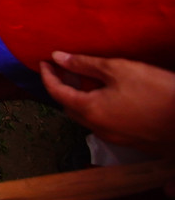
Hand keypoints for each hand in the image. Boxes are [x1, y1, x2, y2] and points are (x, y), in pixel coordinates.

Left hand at [41, 52, 174, 155]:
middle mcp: (98, 128)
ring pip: (86, 117)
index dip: (47, 75)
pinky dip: (97, 107)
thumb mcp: (119, 69)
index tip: (43, 61)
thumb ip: (85, 64)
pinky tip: (107, 94)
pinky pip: (104, 123)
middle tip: (63, 67)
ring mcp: (115, 138)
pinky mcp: (131, 142)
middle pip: (69, 107)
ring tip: (84, 77)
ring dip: (80, 98)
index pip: (57, 93)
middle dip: (62, 87)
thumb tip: (58, 57)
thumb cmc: (156, 91)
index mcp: (90, 110)